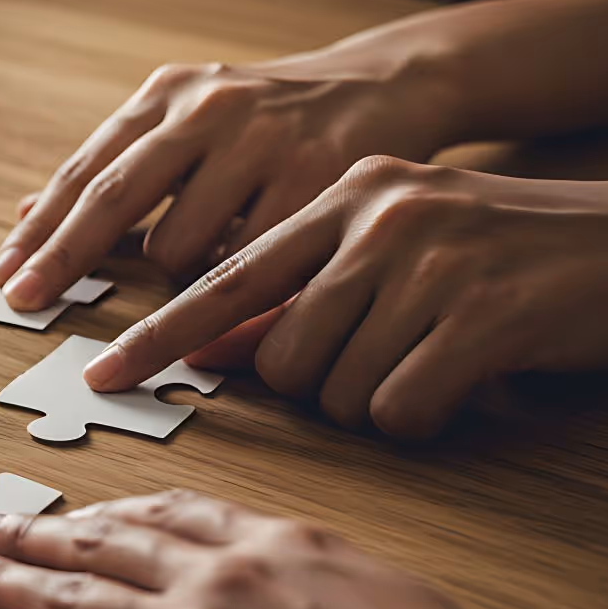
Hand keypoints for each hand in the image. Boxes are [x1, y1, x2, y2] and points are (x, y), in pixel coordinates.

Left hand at [0, 48, 464, 311]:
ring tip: (214, 257)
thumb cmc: (267, 123)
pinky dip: (237, 276)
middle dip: (62, 258)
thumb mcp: (188, 126)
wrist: (386, 85)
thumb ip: (115, 169)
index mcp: (169, 96)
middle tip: (24, 302)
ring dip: (179, 276)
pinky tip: (259, 259)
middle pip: (113, 198)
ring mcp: (263, 138)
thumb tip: (23, 217)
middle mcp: (209, 107)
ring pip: (180, 246)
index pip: (87, 171)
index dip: (43, 231)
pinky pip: (248, 261)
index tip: (8, 278)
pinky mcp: (319, 177)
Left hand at [81, 158, 607, 437]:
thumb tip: (208, 350)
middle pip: (278, 357)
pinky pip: (399, 410)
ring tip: (436, 359)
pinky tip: (466, 383)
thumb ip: (302, 291)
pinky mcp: (482, 315)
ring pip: (333, 390)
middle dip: (318, 385)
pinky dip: (424, 416)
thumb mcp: (396, 250)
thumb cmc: (505, 257)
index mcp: (345, 193)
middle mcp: (377, 216)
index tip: (102, 374)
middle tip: (390, 359)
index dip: (158, 334)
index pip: (223, 276)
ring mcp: (431, 262)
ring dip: (377, 399)